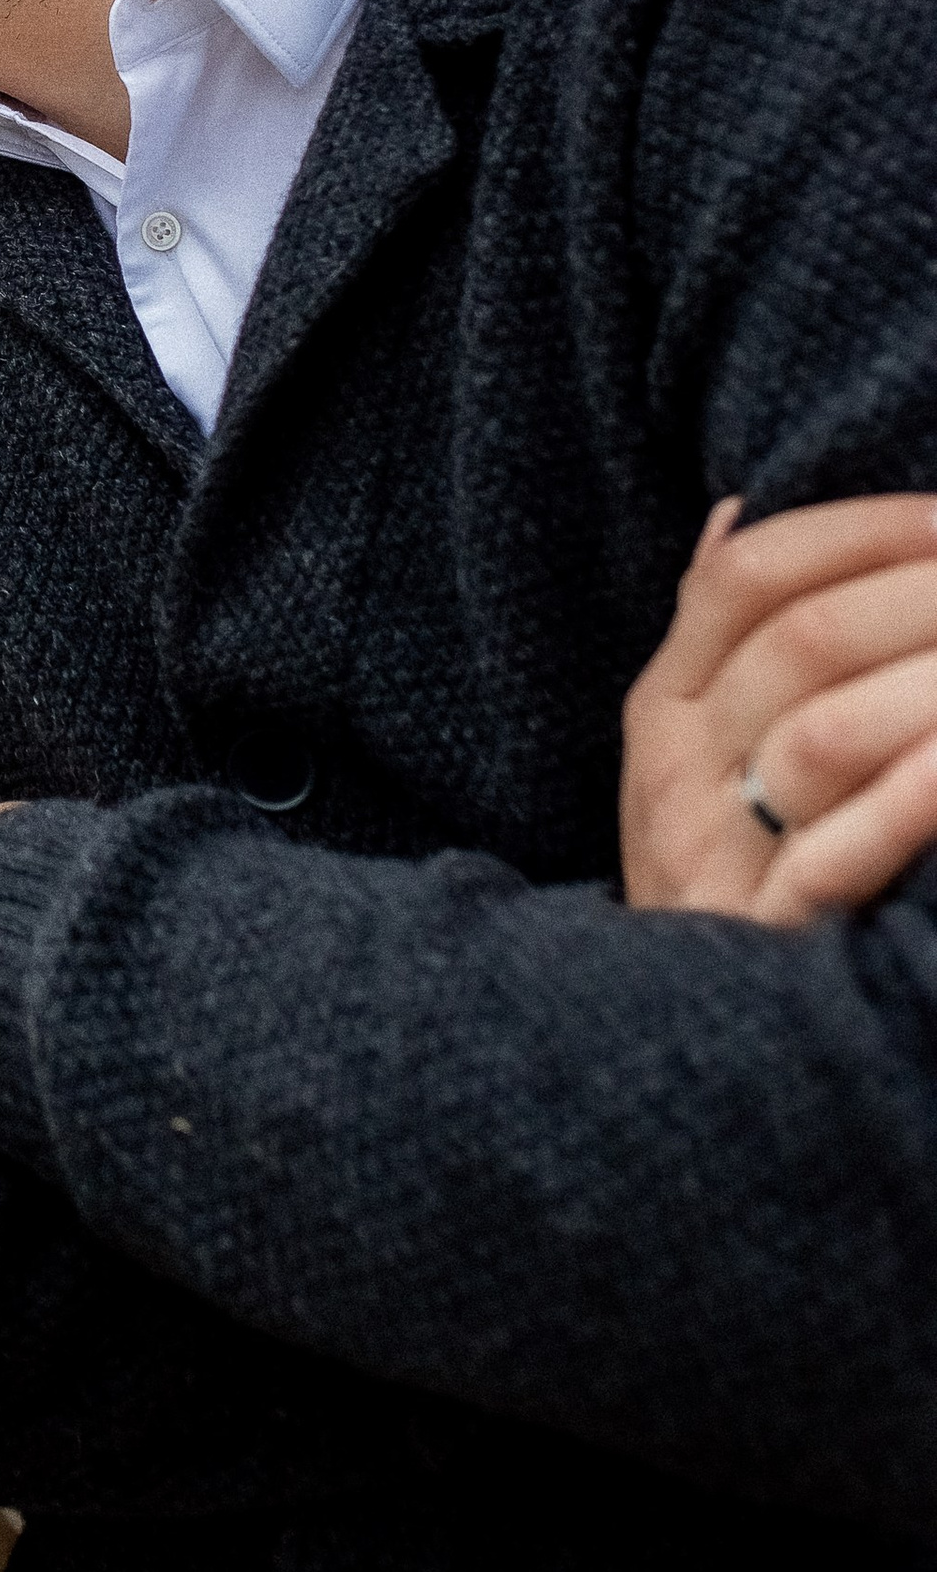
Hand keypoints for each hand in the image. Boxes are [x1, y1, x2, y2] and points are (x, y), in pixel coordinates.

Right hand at [621, 494, 936, 923]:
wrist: (688, 1059)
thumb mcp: (695, 759)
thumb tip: (734, 512)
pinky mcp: (766, 937)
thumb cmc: (726, 878)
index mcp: (662, 708)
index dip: (861, 531)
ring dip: (935, 683)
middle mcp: (673, 771)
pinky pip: (841, 856)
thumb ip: (716, 638)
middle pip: (800, 640)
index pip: (749, 576)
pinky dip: (914, 799)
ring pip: (825, 734)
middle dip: (924, 594)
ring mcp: (713, 856)